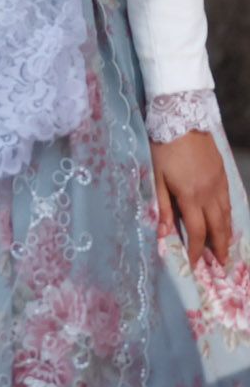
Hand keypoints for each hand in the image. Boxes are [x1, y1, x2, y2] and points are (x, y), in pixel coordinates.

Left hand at [154, 128, 232, 265]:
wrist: (182, 121)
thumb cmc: (162, 149)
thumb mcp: (156, 178)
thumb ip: (162, 207)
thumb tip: (164, 234)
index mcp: (190, 196)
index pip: (197, 231)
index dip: (198, 249)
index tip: (196, 263)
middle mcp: (209, 193)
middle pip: (218, 227)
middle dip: (219, 248)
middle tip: (221, 265)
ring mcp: (219, 184)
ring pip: (227, 215)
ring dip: (226, 234)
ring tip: (225, 249)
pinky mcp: (223, 175)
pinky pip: (229, 202)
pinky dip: (228, 216)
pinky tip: (226, 221)